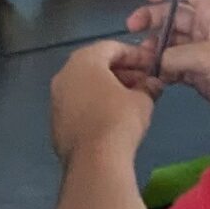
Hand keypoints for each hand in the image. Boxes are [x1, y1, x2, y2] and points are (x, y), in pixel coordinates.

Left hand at [50, 38, 157, 163]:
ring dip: (108, 88)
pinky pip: (78, 105)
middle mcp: (65, 75)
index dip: (135, 55)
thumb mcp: (142, 100)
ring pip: (85, 86)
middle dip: (122, 72)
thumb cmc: (119, 120)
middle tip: (143, 82)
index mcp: (84, 60)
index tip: (151, 65)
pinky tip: (113, 118)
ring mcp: (56, 100)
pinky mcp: (56, 123)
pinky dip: (95, 105)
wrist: (93, 161)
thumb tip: (153, 83)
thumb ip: (148, 86)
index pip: (112, 47)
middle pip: (96, 65)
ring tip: (131, 100)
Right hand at [114, 0, 209, 128]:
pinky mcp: (198, 73)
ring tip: (137, 59)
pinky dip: (160, 68)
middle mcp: (204, 27)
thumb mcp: (208, 57)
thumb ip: (175, 56)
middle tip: (130, 29)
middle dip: (151, 19)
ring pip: (169, 42)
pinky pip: (173, 65)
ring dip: (152, 48)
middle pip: (171, 15)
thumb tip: (152, 62)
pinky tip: (148, 75)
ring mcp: (200, 51)